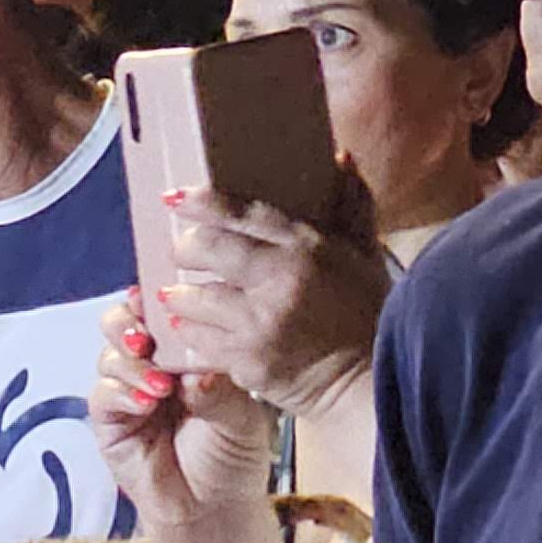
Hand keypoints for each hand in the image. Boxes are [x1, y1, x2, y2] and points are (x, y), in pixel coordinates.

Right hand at [92, 289, 281, 542]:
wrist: (215, 507)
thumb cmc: (232, 455)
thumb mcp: (241, 416)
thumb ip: (217, 388)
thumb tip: (194, 369)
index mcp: (183, 351)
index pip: (160, 311)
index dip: (155, 296)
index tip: (162, 293)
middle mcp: (150, 364)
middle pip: (121, 322)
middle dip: (129, 322)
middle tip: (148, 338)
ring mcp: (127, 392)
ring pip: (109, 354)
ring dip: (131, 362)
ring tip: (160, 385)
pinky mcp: (109, 423)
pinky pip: (102, 394)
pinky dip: (122, 393)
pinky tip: (147, 403)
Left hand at [143, 167, 387, 416]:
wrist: (366, 383)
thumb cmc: (367, 315)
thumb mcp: (363, 255)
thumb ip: (350, 205)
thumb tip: (341, 159)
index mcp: (306, 248)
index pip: (243, 213)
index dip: (203, 202)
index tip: (175, 198)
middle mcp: (278, 282)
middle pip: (206, 249)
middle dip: (184, 248)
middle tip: (181, 252)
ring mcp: (259, 324)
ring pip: (192, 299)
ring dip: (179, 296)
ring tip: (179, 295)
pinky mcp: (246, 361)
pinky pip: (199, 341)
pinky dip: (190, 333)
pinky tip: (193, 328)